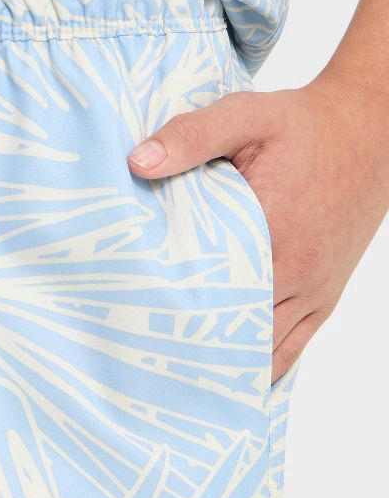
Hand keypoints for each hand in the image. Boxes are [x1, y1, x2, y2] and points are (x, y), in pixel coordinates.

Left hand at [126, 73, 388, 383]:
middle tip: (145, 364)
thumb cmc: (305, 126)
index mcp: (272, 236)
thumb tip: (138, 162)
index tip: (132, 335)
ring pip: (264, 350)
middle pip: (235, 334)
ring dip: (225, 364)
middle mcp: (296, 274)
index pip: (211, 297)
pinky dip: (262, 365)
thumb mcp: (247, 116)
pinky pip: (293, 348)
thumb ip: (192, 136)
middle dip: (191, 350)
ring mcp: (313, 291)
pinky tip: (231, 378)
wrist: (372, 131)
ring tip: (177, 381)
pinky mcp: (324, 296)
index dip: (171, 320)